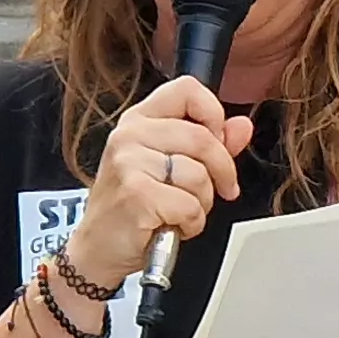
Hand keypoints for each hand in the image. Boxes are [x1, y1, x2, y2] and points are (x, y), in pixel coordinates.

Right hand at [66, 76, 254, 288]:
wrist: (97, 248)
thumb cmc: (132, 208)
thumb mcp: (170, 168)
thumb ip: (210, 143)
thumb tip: (241, 126)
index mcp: (139, 120)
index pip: (187, 89)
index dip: (213, 114)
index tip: (218, 141)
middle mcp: (130, 135)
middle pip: (203, 138)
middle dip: (222, 171)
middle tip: (218, 190)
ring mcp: (129, 163)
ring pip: (199, 174)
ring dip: (203, 203)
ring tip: (182, 211)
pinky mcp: (136, 194)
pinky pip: (190, 205)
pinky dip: (191, 224)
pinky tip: (173, 225)